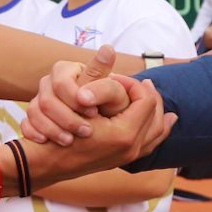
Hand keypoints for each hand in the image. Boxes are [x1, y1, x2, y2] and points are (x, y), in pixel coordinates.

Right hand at [21, 45, 137, 145]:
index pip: (61, 84)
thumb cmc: (110, 104)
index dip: (76, 100)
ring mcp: (39, 99)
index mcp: (66, 70)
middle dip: (67, 118)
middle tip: (87, 131)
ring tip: (70, 140)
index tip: (94, 113)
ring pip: (34, 112)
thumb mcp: (114, 90)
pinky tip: (47, 141)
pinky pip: (26, 124)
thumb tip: (108, 50)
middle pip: (46, 101)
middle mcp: (49, 82)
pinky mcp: (34, 116)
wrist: (104, 124)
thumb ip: (107, 74)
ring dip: (52, 129)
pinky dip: (35, 133)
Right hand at [25, 76, 174, 181]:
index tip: (122, 78)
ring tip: (159, 102)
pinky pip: (149, 145)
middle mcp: (130, 147)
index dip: (135, 84)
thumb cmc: (58, 130)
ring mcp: (127, 156)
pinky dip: (156, 132)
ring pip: (155, 133)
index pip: (146, 100)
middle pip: (156, 117)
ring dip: (159, 116)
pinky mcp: (122, 160)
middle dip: (152, 98)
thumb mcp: (78, 98)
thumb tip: (109, 48)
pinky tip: (163, 125)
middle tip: (148, 83)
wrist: (47, 163)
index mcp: (124, 133)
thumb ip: (96, 76)